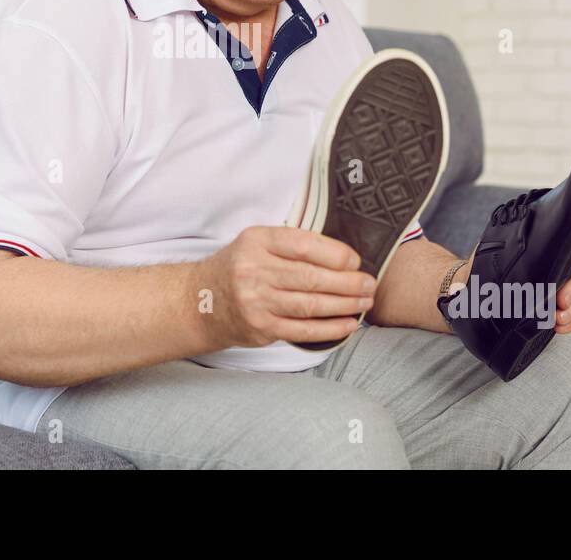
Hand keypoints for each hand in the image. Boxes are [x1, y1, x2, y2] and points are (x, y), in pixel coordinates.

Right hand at [197, 226, 376, 348]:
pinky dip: (330, 329)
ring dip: (345, 305)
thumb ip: (291, 245)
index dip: (335, 254)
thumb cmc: (239, 267)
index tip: (355, 261)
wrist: (201, 301)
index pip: (303, 245)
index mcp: (256, 241)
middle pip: (311, 277)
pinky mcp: (261, 327)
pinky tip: (348, 324)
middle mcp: (254, 270)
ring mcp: (256, 301)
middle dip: (348, 283)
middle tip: (370, 284)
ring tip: (365, 302)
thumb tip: (342, 255)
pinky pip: (303, 329)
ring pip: (311, 305)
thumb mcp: (256, 243)